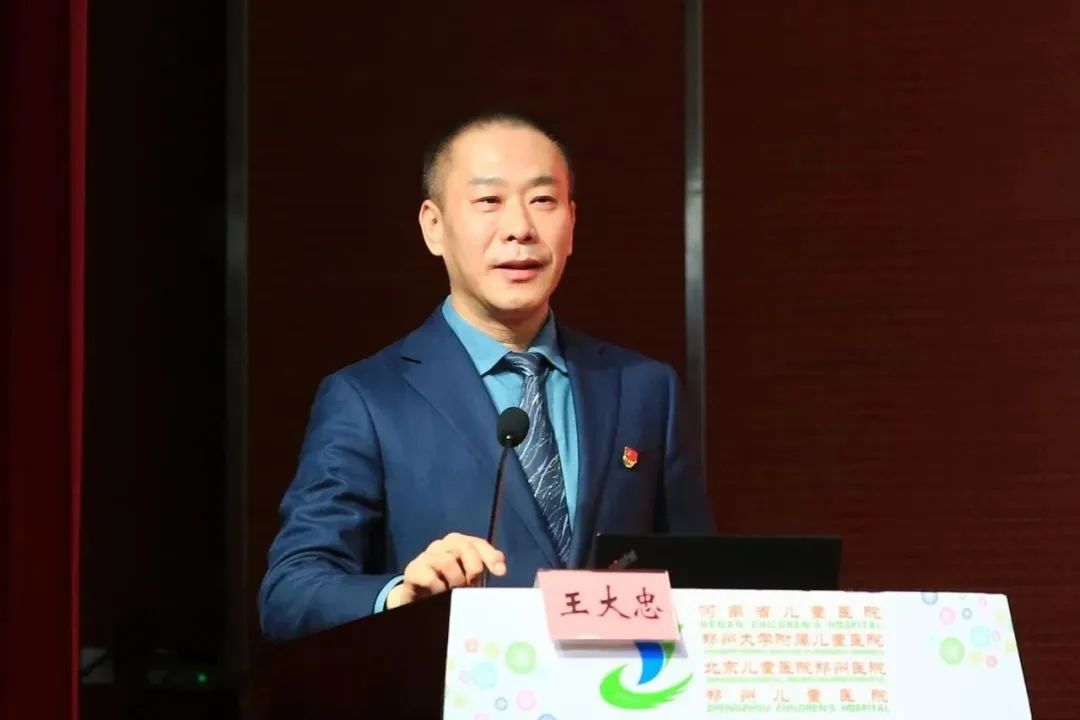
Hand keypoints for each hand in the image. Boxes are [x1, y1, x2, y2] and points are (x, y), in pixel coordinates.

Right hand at [386, 532, 506, 608]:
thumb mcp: (468, 576)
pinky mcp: (413, 571)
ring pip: (447, 561)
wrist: (418, 598)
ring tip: (455, 591)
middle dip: (474, 567)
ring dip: (456, 580)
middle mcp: (441, 545)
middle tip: (473, 584)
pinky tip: (440, 594)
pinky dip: (440, 589)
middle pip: (464, 546)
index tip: (501, 572)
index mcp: (456, 543)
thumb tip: (501, 563)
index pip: (477, 543)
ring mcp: (425, 556)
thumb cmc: (447, 585)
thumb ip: (482, 566)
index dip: (490, 555)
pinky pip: (430, 577)